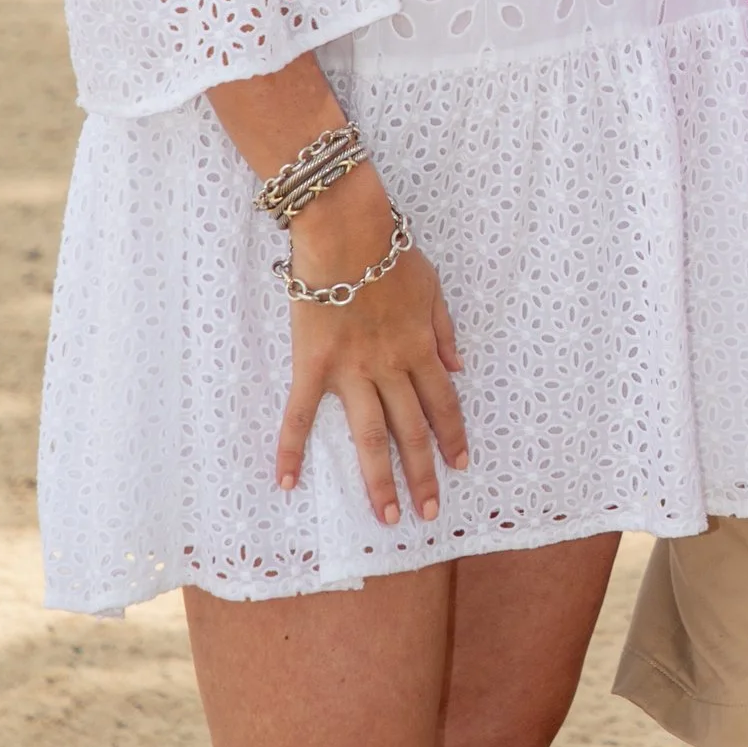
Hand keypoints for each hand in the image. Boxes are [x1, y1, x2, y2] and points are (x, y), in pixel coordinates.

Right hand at [273, 163, 469, 523]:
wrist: (345, 229)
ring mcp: (351, 369)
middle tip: (430, 513)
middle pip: (411, 430)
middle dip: (423, 474)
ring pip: (369, 434)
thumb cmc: (389, 250)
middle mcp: (390, 366)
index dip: (454, 436)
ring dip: (379, 479)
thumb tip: (460, 367)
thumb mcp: (432, 286)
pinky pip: (302, 413)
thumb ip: (444, 330)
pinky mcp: (313, 364)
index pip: (444, 403)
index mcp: (420, 348)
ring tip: (387, 516)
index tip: (461, 466)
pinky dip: (292, 448)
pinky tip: (286, 482)